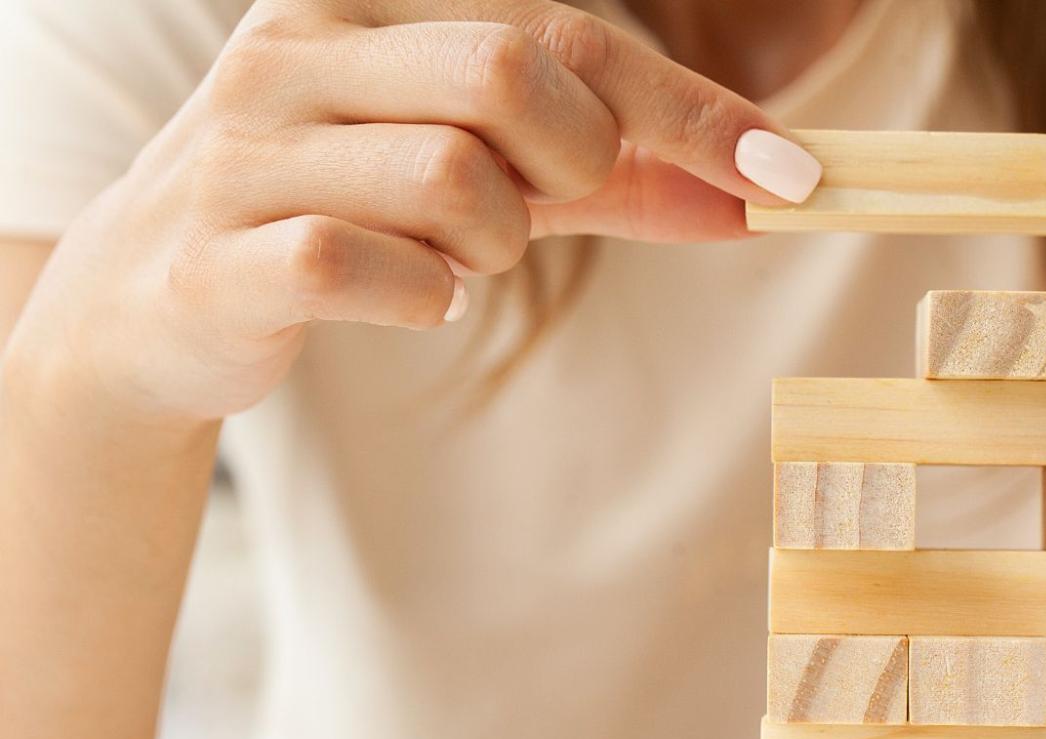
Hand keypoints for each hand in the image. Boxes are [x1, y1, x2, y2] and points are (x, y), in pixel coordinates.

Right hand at [2, 0, 821, 432]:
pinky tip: (413, 297)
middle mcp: (299, 49)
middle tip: (547, 206)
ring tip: (459, 259)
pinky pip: (360, 267)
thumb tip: (759, 199)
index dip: (691, 110)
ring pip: (449, 176)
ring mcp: (246, 148)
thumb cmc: (352, 217)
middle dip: (577, 163)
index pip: (566, 31)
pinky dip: (420, 297)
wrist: (157, 303)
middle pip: (513, 73)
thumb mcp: (491, 182)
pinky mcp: (215, 252)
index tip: (790, 177)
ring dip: (495, 244)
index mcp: (370, 9)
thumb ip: (618, 183)